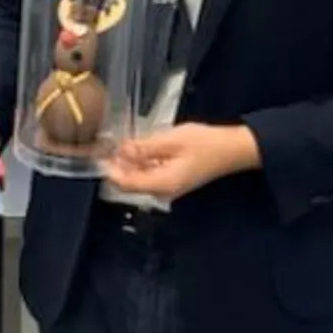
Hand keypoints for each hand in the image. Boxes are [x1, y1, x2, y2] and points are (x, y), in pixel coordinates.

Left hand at [102, 123, 260, 202]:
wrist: (233, 150)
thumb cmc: (206, 144)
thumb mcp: (172, 140)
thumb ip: (144, 147)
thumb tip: (121, 150)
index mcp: (162, 184)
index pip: (126, 183)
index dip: (109, 169)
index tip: (98, 153)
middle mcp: (163, 191)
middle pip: (131, 182)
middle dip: (118, 164)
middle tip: (107, 144)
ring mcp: (169, 187)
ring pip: (140, 177)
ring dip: (130, 162)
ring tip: (122, 143)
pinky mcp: (174, 180)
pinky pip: (151, 174)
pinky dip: (143, 162)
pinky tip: (141, 147)